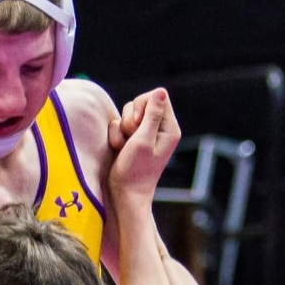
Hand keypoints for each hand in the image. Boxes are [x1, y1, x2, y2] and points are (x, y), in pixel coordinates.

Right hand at [107, 88, 180, 203]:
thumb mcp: (143, 141)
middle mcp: (159, 129)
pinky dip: (116, 135)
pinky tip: (119, 149)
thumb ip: (152, 115)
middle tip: (131, 137)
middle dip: (130, 118)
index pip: (157, 97)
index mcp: (169, 128)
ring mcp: (144, 134)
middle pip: (141, 102)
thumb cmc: (134, 171)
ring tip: (124, 147)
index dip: (142, 106)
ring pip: (128, 113)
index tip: (137, 124)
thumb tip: (161, 91)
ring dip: (121, 129)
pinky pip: (119, 124)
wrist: (123, 194)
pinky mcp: (131, 139)